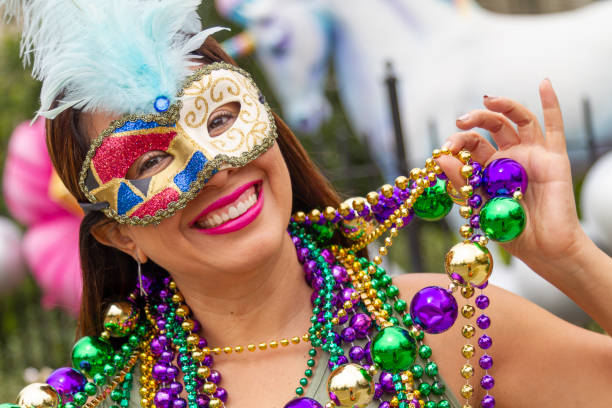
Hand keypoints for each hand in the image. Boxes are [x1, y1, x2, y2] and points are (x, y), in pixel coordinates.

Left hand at [438, 79, 585, 273]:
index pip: (471, 145)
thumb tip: (440, 157)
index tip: (444, 149)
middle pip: (491, 128)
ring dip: (503, 106)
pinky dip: (551, 103)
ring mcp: (532, 154)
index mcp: (489, 169)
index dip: (457, 142)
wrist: (545, 250)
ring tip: (487, 99)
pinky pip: (554, 126)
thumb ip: (463, 182)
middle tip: (460, 122)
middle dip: (474, 120)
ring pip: (517, 120)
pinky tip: (544, 83)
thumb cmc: (511, 232)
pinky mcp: (554, 157)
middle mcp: (509, 157)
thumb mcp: (480, 207)